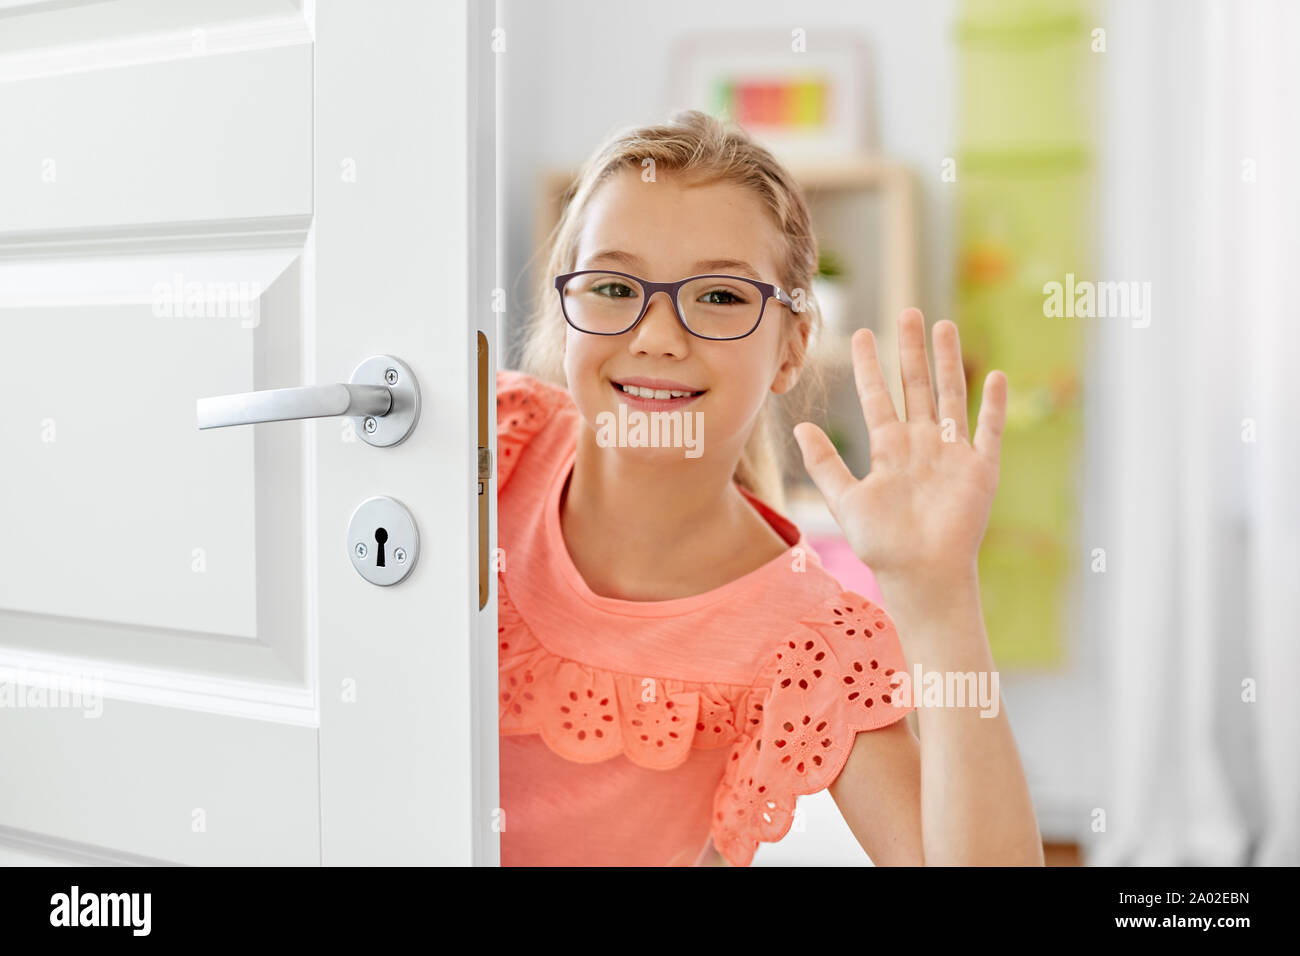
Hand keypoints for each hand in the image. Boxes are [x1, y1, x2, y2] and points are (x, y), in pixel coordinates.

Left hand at [793, 308, 1006, 594]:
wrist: (921, 575)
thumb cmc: (882, 546)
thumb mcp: (846, 500)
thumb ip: (824, 464)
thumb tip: (799, 427)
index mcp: (888, 449)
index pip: (877, 396)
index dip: (868, 366)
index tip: (859, 333)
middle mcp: (919, 444)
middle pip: (915, 386)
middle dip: (911, 350)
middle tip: (907, 311)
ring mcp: (951, 454)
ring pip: (950, 395)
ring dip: (948, 362)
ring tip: (944, 325)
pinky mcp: (979, 469)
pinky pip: (988, 430)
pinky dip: (993, 405)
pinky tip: (996, 375)